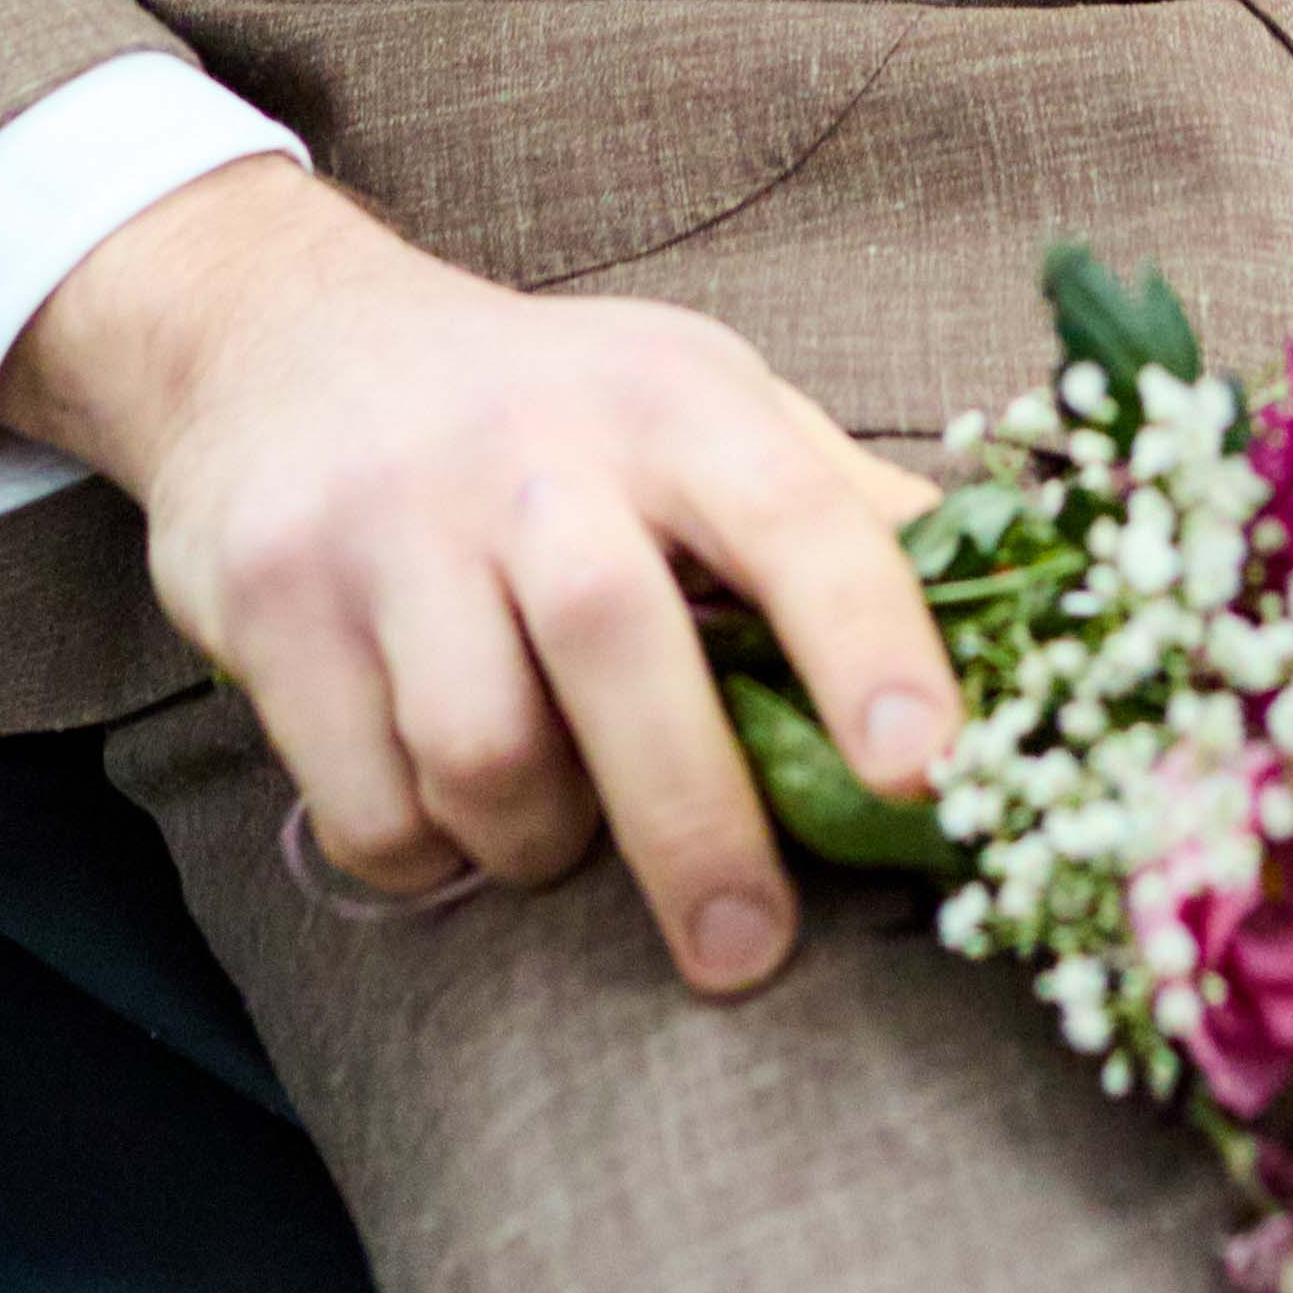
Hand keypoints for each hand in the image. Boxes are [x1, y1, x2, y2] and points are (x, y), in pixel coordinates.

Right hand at [0, 160, 957, 987]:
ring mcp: (387, 523)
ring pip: (485, 754)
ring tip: (559, 823)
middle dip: (695, 821)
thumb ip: (838, 510)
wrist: (280, 342)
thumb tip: (1019, 617)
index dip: (868, 639)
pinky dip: (428, 850)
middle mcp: (529, 447)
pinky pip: (374, 806)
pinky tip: (444, 803)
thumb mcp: (701, 405)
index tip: (925, 769)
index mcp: (673, 399)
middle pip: (620, 645)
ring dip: (540, 842)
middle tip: (745, 949)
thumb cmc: (547, 407)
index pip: (794, 512)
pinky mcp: (272, 604)